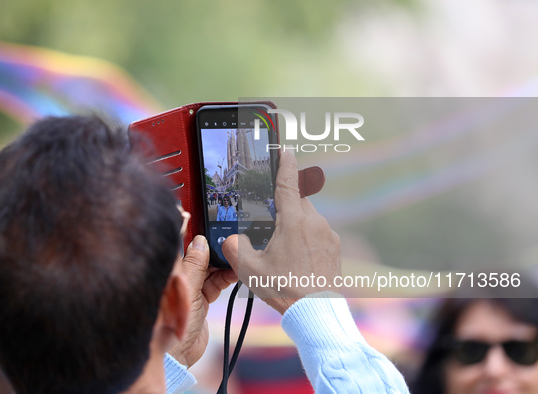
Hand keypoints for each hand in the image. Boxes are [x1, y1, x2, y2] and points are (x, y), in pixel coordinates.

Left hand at [168, 235, 237, 367]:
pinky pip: (216, 283)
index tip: (214, 227)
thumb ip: (195, 265)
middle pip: (200, 256)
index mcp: (171, 271)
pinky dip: (227, 277)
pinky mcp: (203, 300)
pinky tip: (237, 271)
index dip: (199, 237)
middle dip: (215, 250)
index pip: (185, 247)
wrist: (178, 356)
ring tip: (238, 256)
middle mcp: (180, 278)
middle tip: (232, 242)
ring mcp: (192, 289)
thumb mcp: (188, 290)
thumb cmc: (173, 324)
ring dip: (224, 263)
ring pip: (211, 269)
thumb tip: (201, 241)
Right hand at [222, 151, 340, 314]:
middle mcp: (314, 222)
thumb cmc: (284, 289)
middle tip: (271, 225)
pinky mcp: (335, 247)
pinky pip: (318, 234)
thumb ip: (234, 248)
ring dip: (296, 226)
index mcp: (293, 221)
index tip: (286, 150)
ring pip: (308, 219)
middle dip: (284, 207)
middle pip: (297, 202)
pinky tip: (297, 259)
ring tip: (283, 251)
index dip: (285, 164)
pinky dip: (307, 239)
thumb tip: (232, 240)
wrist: (315, 312)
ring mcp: (328, 235)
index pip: (288, 183)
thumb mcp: (249, 269)